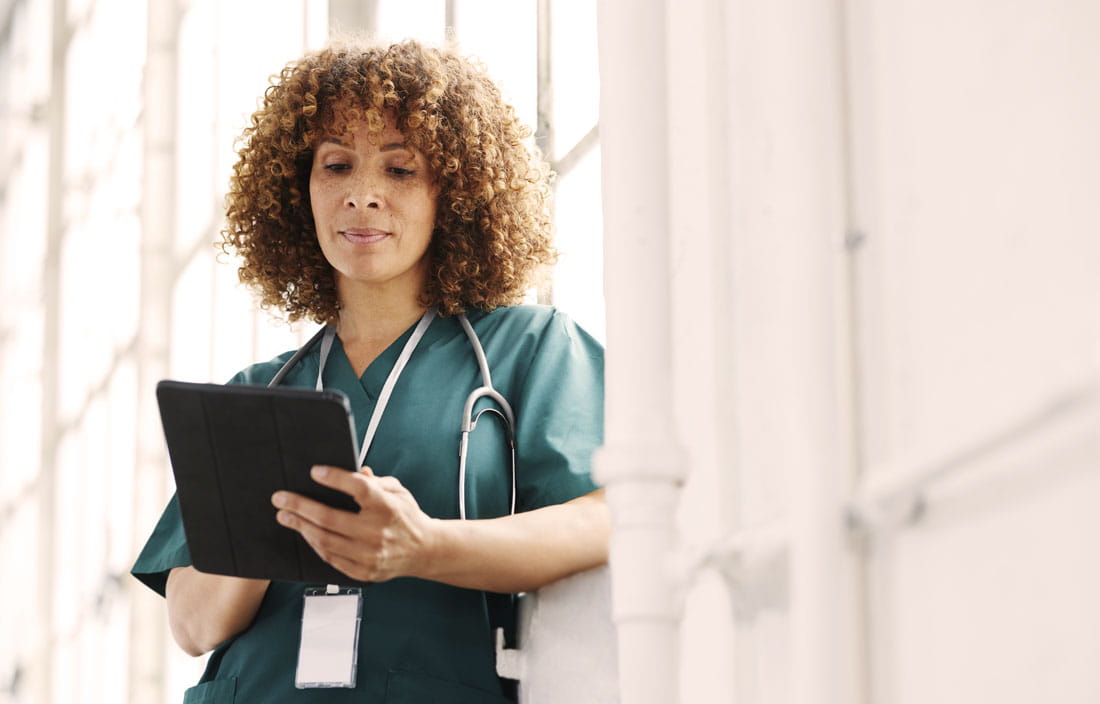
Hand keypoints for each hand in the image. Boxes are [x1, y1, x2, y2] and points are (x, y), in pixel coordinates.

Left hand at [271, 465, 434, 581]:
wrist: (424, 551)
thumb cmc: (406, 516)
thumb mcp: (397, 491)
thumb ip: (374, 481)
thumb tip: (354, 472)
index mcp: (388, 507)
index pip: (357, 488)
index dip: (334, 478)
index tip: (314, 472)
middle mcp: (378, 532)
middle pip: (330, 518)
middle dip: (300, 506)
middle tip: (281, 498)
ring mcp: (369, 555)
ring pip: (325, 540)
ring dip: (300, 526)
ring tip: (286, 516)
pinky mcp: (363, 571)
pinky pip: (330, 558)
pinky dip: (314, 544)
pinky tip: (305, 533)